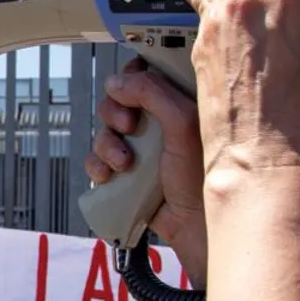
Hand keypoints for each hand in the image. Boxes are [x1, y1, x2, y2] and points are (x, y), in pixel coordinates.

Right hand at [85, 62, 207, 284]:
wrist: (195, 229)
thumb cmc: (203, 179)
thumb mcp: (183, 125)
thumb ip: (153, 93)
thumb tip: (118, 82)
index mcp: (181, 102)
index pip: (150, 71)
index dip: (134, 74)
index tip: (129, 84)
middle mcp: (161, 121)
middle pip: (119, 98)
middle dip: (115, 112)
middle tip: (129, 127)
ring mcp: (142, 147)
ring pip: (105, 129)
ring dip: (106, 144)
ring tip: (124, 163)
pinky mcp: (127, 171)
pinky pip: (96, 158)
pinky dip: (97, 165)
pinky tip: (110, 176)